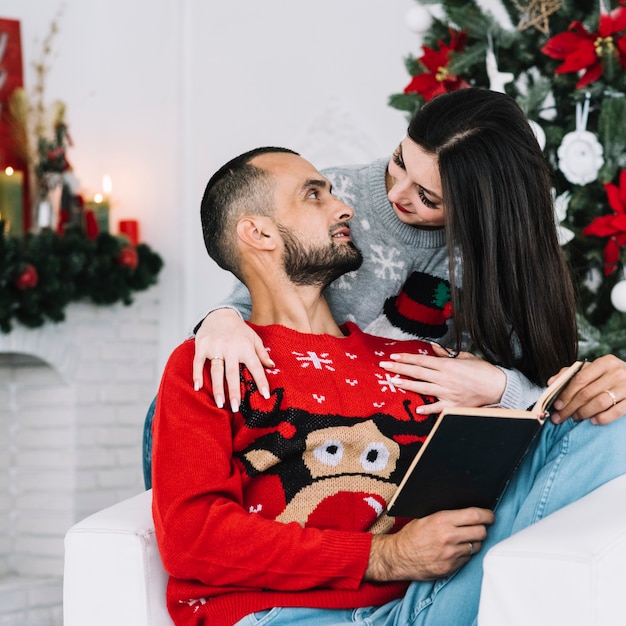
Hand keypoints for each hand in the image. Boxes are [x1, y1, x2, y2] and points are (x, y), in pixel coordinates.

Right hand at [192, 309, 274, 410]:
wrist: (220, 314)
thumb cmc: (239, 330)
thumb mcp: (254, 338)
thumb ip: (262, 353)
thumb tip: (272, 366)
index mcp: (245, 347)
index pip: (255, 367)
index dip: (261, 381)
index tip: (265, 396)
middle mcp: (231, 348)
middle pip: (233, 373)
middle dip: (234, 392)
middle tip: (236, 408)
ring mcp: (215, 348)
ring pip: (216, 371)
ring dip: (217, 388)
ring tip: (220, 404)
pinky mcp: (202, 346)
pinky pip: (198, 362)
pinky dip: (197, 374)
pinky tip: (198, 387)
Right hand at [366, 508, 493, 581]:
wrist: (399, 557)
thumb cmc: (411, 535)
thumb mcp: (426, 517)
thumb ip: (447, 515)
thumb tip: (466, 512)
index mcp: (442, 520)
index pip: (475, 515)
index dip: (487, 514)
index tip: (490, 515)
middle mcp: (449, 537)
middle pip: (481, 531)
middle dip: (483, 528)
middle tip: (480, 526)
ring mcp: (451, 554)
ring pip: (477, 545)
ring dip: (474, 541)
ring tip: (465, 538)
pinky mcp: (451, 567)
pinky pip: (468, 558)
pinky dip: (466, 553)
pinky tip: (457, 549)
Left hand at [378, 344, 506, 413]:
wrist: (498, 387)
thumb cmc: (482, 370)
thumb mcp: (464, 357)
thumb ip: (446, 353)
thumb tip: (432, 347)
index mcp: (447, 365)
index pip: (421, 360)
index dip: (406, 358)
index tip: (393, 356)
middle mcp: (445, 378)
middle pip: (417, 372)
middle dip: (399, 368)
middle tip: (384, 366)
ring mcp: (448, 393)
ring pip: (422, 388)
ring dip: (406, 385)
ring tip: (393, 381)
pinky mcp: (453, 405)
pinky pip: (437, 408)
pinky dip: (427, 410)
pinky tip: (417, 410)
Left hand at [550, 354, 625, 424]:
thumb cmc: (609, 375)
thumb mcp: (593, 369)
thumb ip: (571, 373)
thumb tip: (551, 383)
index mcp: (604, 362)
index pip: (579, 379)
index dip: (565, 394)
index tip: (556, 405)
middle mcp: (617, 373)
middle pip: (587, 393)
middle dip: (570, 407)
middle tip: (560, 417)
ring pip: (600, 403)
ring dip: (583, 413)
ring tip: (575, 418)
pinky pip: (616, 412)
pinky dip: (602, 418)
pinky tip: (592, 421)